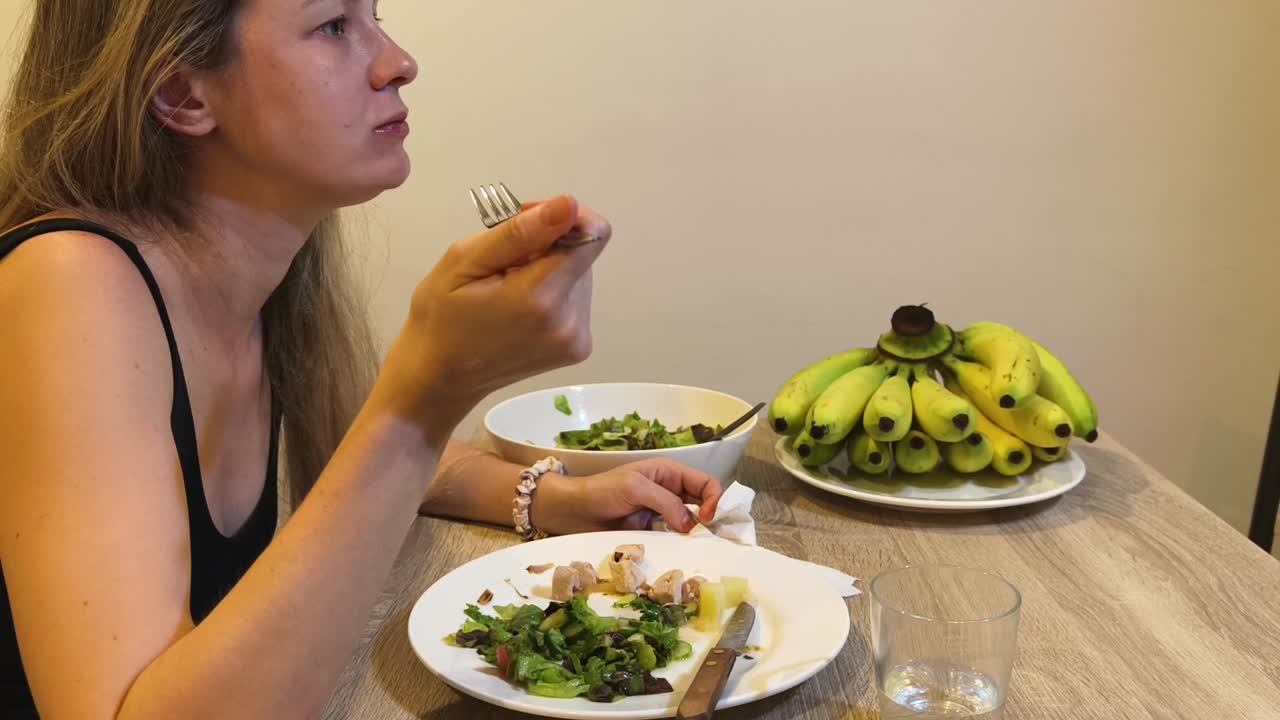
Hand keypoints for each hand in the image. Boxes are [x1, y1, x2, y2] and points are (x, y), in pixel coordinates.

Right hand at [374, 195, 610, 428]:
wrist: (440, 375)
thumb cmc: (440, 316)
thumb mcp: (464, 261)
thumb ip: (519, 232)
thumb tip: (567, 205)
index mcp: (540, 297)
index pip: (591, 234)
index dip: (563, 217)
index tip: (527, 222)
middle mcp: (568, 321)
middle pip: (583, 253)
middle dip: (548, 246)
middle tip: (503, 261)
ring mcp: (576, 339)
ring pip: (579, 274)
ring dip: (549, 269)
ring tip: (507, 287)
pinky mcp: (578, 348)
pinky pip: (576, 298)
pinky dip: (552, 291)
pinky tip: (520, 307)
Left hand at [538, 459, 724, 534]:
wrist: (574, 511)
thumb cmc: (603, 490)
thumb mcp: (635, 488)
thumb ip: (666, 502)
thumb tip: (691, 525)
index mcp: (670, 473)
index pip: (705, 482)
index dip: (714, 498)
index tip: (709, 519)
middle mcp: (671, 492)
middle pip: (703, 504)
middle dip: (712, 519)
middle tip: (713, 538)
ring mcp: (663, 514)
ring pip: (691, 524)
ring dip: (698, 535)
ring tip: (702, 548)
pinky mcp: (654, 532)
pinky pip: (675, 538)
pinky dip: (682, 545)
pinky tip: (684, 553)